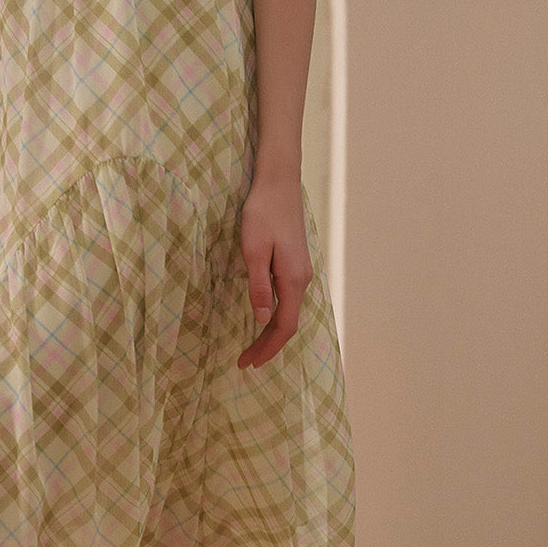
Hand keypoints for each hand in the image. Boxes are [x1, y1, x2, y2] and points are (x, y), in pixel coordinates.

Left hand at [236, 173, 313, 368]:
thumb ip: (260, 287)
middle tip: (245, 363)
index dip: (267, 348)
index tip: (249, 364)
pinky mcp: (295, 264)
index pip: (284, 326)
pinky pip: (288, 300)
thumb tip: (263, 319)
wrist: (279, 182)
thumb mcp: (254, 251)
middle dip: (267, 346)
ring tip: (253, 348)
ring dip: (271, 333)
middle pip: (288, 323)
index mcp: (293, 280)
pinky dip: (275, 317)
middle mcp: (302, 279)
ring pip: (289, 312)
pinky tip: (264, 319)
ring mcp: (300, 271)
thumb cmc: (262, 213)